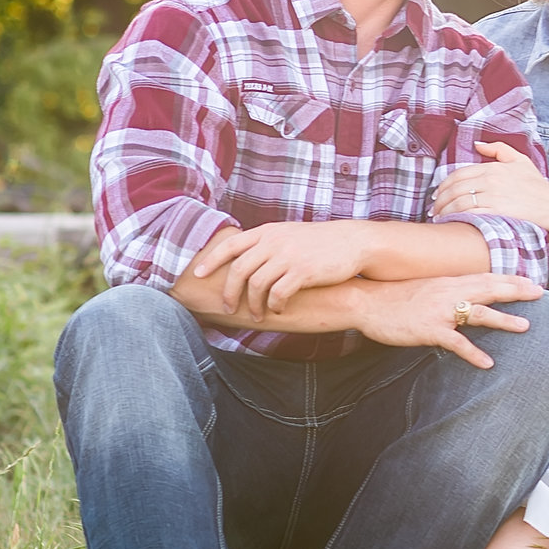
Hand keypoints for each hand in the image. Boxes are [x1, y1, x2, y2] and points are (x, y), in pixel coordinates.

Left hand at [186, 221, 366, 317]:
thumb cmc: (319, 242)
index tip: (196, 274)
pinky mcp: (302, 272)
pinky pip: (278, 294)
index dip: (210, 261)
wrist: (352, 242)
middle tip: (228, 308)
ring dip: (253, 305)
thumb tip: (243, 257)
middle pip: (239, 270)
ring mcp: (288, 256)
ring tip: (257, 317)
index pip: (230, 244)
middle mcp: (274, 241)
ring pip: (256, 285)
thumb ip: (267, 242)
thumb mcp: (289, 234)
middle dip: (229, 293)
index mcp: (268, 232)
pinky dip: (274, 306)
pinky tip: (278, 311)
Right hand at [353, 272, 543, 367]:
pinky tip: (488, 364)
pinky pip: (457, 342)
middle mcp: (449, 292)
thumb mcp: (425, 287)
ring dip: (504, 320)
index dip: (510, 279)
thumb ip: (446, 290)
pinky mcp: (430, 329)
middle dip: (516, 291)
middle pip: (489, 289)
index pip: (486, 278)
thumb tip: (464, 295)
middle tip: (541, 294)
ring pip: (479, 313)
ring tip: (525, 326)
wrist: (366, 301)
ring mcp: (441, 311)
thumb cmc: (393, 296)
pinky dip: (473, 353)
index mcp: (449, 282)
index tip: (532, 281)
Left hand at [435, 141, 548, 248]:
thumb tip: (478, 144)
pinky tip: (451, 223)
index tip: (437, 195)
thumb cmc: (537, 186)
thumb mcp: (520, 160)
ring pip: (459, 202)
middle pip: (455, 189)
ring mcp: (493, 197)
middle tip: (433, 209)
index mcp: (493, 168)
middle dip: (439, 200)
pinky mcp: (496, 212)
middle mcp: (491, 180)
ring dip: (444, 211)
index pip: (458, 174)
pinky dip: (456, 218)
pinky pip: (469, 214)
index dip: (443, 186)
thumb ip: (498, 149)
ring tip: (438, 218)